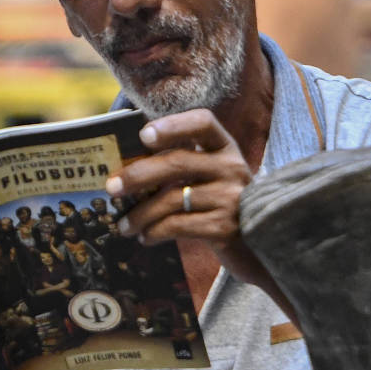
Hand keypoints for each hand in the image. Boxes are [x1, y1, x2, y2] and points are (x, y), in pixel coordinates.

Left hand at [106, 110, 282, 300]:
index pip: (203, 122)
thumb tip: (125, 170)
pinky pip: (178, 225)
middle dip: (138, 175)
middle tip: (111, 187)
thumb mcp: (211, 177)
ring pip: (172, 199)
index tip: (144, 136)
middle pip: (177, 162)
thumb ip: (181, 166)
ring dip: (140, 214)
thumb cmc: (221, 206)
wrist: (258, 246)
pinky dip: (155, 232)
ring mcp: (231, 198)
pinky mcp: (226, 227)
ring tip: (123, 225)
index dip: (173, 125)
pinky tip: (145, 237)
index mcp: (225, 148)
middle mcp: (232, 167)